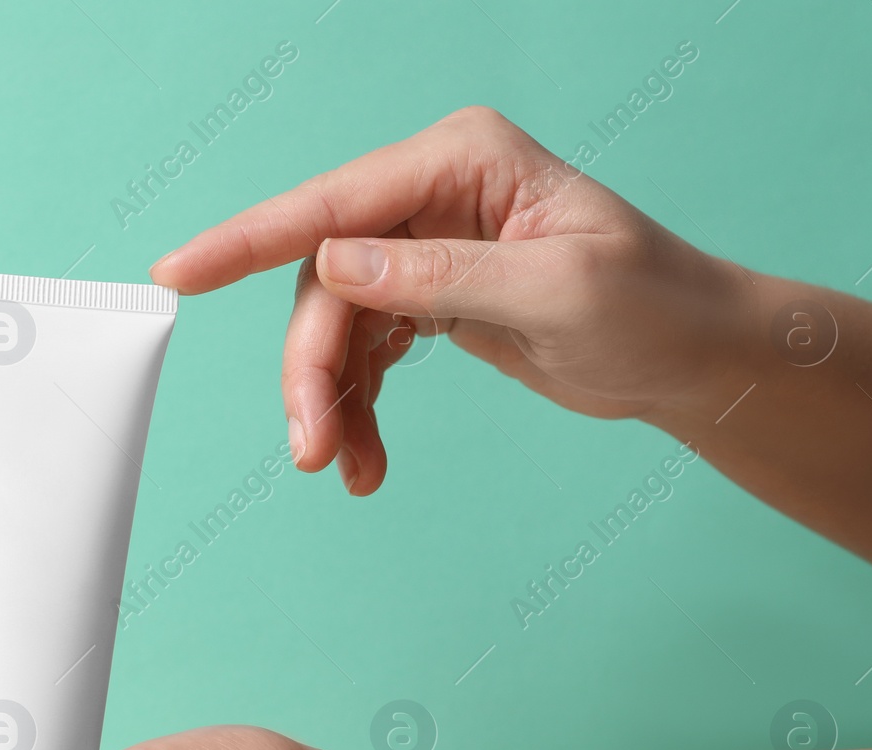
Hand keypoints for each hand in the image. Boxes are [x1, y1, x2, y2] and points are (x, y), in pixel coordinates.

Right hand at [149, 106, 754, 494]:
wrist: (692, 355)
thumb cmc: (652, 306)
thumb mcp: (555, 293)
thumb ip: (441, 277)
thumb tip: (335, 266)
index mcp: (462, 160)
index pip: (333, 202)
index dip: (247, 240)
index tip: (179, 273)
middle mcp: (433, 192)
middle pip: (323, 278)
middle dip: (310, 369)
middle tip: (310, 447)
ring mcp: (426, 245)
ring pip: (334, 324)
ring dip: (330, 400)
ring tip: (341, 468)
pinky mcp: (428, 296)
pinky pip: (364, 353)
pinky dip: (357, 407)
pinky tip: (365, 458)